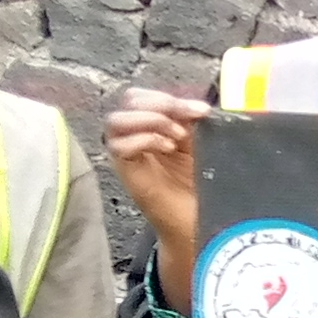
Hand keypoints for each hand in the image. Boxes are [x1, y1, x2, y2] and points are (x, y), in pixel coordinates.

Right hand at [106, 85, 211, 255]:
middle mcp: (135, 135)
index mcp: (152, 125)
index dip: (171, 97)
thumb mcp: (199, 144)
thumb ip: (193, 121)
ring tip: (177, 136)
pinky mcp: (124, 171)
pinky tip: (168, 149)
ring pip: (116, 120)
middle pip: (129, 101)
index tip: (202, 110)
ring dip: (150, 120)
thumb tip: (199, 106)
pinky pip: (118, 145)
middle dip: (161, 104)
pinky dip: (144, 140)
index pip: (146, 96)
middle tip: (186, 120)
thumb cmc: (199, 185)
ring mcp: (127, 153)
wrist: (198, 221)